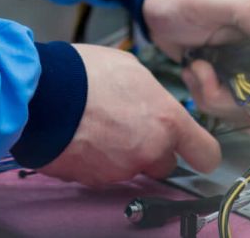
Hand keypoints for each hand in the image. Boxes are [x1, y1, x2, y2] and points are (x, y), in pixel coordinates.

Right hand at [39, 45, 222, 184]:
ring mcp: (121, 170)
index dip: (200, 152)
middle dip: (152, 150)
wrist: (44, 95)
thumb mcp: (132, 69)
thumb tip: (153, 103)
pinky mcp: (94, 180)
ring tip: (98, 123)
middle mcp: (149, 150)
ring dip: (120, 152)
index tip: (195, 150)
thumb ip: (153, 95)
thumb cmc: (84, 75)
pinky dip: (96, 159)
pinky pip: (103, 172)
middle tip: (130, 126)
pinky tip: (83, 134)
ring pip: (131, 167)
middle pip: (164, 163)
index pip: (205, 153)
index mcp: (166, 121)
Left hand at [141, 0, 249, 121]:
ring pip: (242, 110)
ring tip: (194, 68)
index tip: (236, 82)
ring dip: (210, 97)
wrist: (158, 7)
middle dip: (226, 97)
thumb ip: (249, 11)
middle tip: (201, 70)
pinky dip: (204, 98)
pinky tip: (192, 74)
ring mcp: (243, 73)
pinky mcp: (226, 85)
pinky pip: (223, 110)